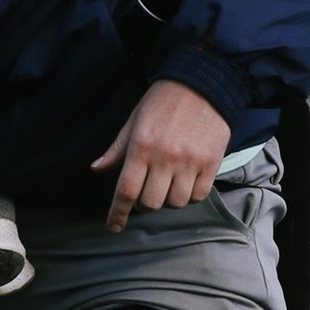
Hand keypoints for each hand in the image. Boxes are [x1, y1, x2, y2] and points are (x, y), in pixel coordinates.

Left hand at [92, 80, 233, 231]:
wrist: (203, 83)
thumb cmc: (163, 101)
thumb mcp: (134, 120)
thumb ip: (117, 148)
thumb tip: (97, 168)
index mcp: (141, 146)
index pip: (126, 191)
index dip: (118, 213)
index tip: (114, 226)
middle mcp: (165, 158)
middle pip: (150, 203)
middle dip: (144, 204)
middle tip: (146, 192)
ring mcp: (190, 162)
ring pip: (175, 203)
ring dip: (168, 199)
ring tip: (168, 184)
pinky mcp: (211, 163)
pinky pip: (198, 196)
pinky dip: (190, 195)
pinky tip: (186, 182)